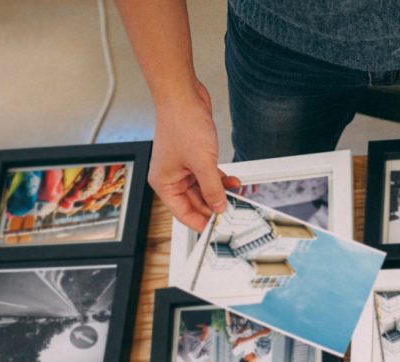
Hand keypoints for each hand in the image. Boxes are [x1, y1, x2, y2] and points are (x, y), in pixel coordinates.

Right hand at [150, 80, 240, 230]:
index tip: (216, 228)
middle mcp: (171, 177)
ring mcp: (183, 167)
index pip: (182, 212)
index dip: (200, 222)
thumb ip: (212, 189)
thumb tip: (219, 206)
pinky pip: (208, 176)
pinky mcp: (194, 157)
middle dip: (213, 206)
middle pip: (194, 202)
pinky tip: (233, 183)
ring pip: (204, 189)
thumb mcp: (202, 163)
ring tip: (235, 196)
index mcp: (164, 182)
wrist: (184, 96)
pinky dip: (220, 180)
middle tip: (231, 212)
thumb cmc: (181, 123)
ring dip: (220, 192)